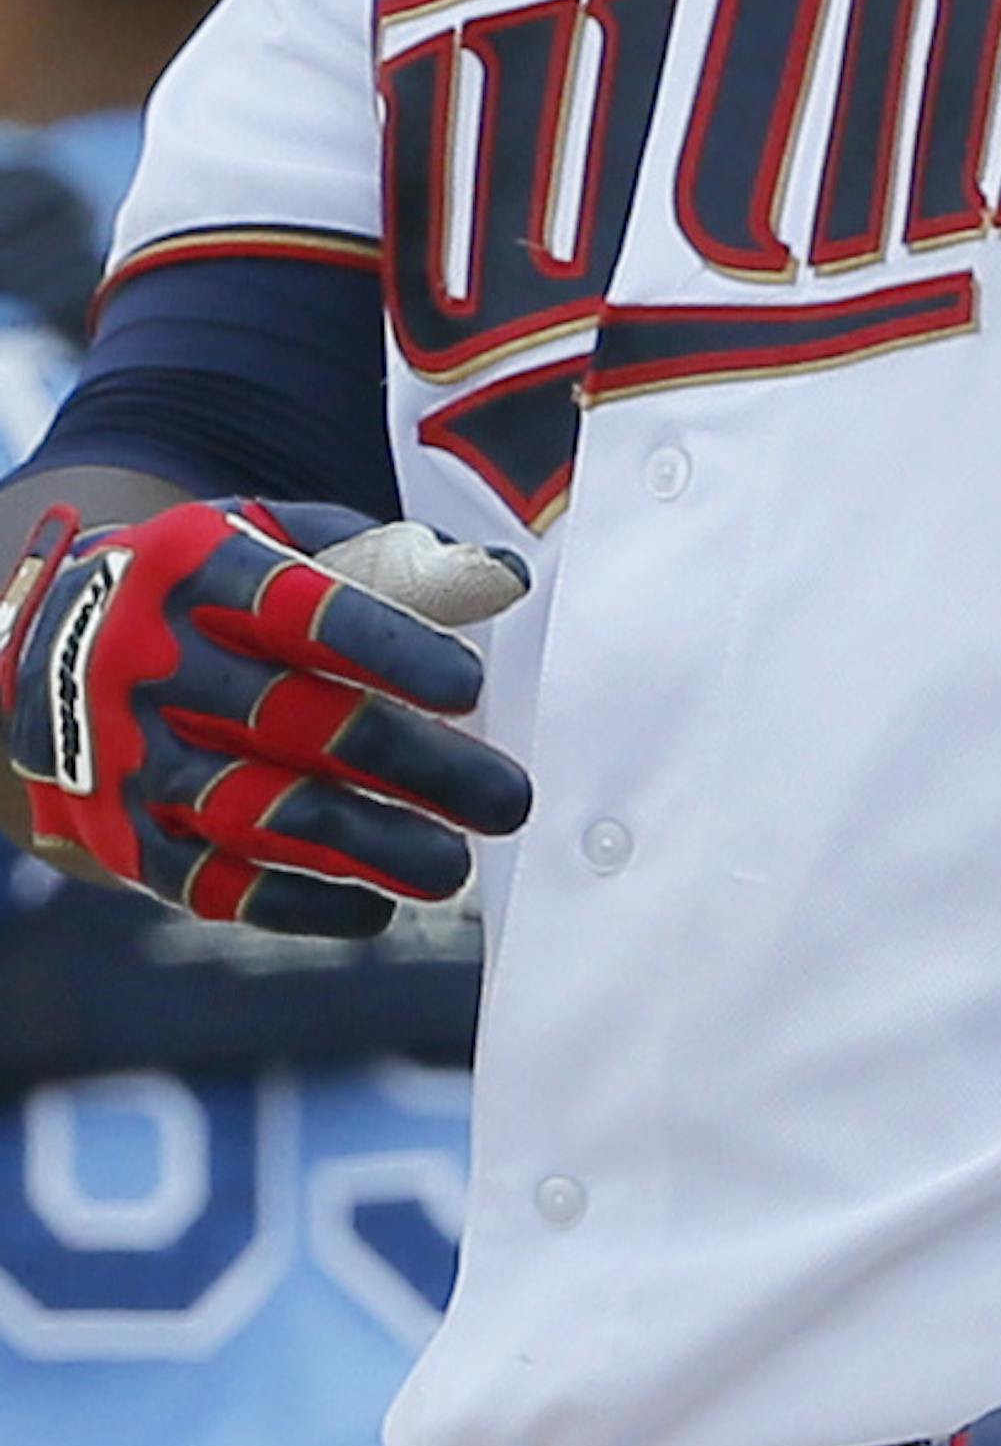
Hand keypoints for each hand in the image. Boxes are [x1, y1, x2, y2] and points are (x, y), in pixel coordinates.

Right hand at [0, 496, 531, 933]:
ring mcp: (124, 749)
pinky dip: (293, 901)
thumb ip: (384, 557)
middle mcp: (150, 658)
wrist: (50, 646)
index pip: (298, 607)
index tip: (469, 688)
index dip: (386, 648)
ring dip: (361, 845)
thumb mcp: (270, 539)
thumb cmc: (207, 592)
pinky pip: (206, 880)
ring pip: (252, 808)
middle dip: (409, 765)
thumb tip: (506, 578)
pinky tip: (371, 906)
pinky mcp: (116, 829)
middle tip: (504, 799)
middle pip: (290, 718)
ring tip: (450, 868)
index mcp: (195, 567)